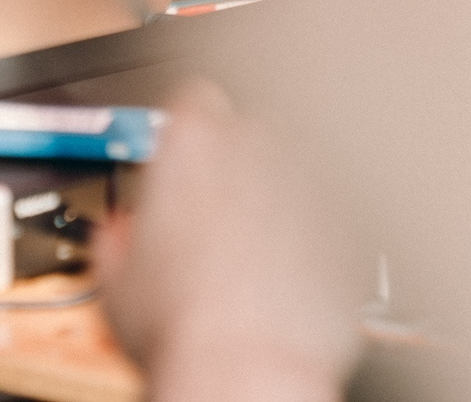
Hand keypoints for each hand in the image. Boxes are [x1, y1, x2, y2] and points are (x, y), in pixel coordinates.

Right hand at [94, 82, 359, 401]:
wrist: (247, 370)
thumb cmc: (185, 329)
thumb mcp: (116, 280)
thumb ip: (119, 235)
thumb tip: (120, 237)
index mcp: (192, 141)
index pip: (196, 99)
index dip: (191, 134)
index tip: (190, 163)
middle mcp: (258, 143)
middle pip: (253, 129)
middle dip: (242, 166)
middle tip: (225, 221)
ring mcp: (314, 176)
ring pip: (300, 168)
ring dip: (286, 196)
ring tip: (264, 253)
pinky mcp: (354, 216)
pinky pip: (337, 213)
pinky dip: (322, 234)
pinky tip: (296, 276)